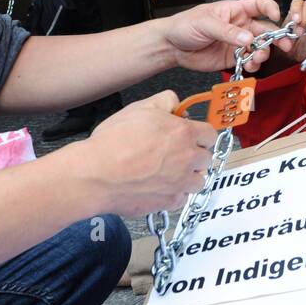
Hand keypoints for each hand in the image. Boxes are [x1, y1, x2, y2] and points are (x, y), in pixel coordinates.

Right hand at [80, 91, 217, 214]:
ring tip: (168, 172)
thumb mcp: (139, 108)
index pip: (210, 134)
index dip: (200, 134)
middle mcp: (187, 159)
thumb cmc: (113, 143)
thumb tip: (175, 102)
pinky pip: (182, 199)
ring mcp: (180, 183)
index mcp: (184, 133)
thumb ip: (164, 101)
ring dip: (188, 176)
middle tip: (176, 153)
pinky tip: (159, 186)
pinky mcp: (169, 202)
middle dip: (194, 155)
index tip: (192, 136)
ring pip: (198, 181)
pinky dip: (174, 194)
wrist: (95, 175)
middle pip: (206, 159)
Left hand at [161, 0, 282, 71]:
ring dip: (263, 54)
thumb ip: (227, 31)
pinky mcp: (233, 58)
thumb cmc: (185, 26)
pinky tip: (250, 66)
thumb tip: (248, 39)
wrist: (171, 46)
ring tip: (257, 58)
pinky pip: (249, 61)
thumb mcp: (206, 23)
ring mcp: (238, 43)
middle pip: (265, 29)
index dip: (271, 8)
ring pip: (259, 47)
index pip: (259, 4)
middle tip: (284, 46)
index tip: (277, 16)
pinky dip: (253, 65)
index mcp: (235, 10)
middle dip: (276, 37)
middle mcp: (240, 26)